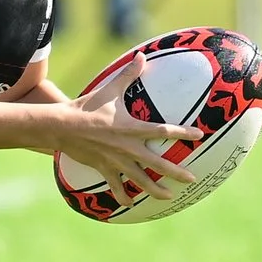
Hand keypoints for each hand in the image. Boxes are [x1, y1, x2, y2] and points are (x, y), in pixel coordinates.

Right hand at [47, 55, 202, 200]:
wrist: (61, 126)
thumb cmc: (87, 107)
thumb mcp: (110, 89)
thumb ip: (129, 74)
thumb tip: (141, 55)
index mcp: (132, 128)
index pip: (163, 130)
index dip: (183, 132)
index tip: (200, 135)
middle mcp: (128, 148)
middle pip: (157, 164)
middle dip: (176, 173)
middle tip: (192, 180)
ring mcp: (116, 161)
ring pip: (140, 180)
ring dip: (156, 190)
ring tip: (170, 198)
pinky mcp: (103, 169)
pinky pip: (116, 186)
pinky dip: (123, 197)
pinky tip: (131, 205)